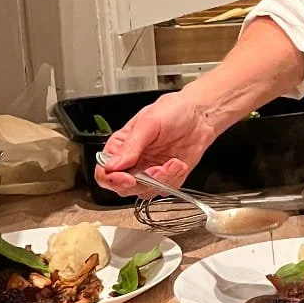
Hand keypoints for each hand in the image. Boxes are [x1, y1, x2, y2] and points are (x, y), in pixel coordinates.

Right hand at [94, 92, 218, 196]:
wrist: (199, 116)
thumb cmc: (172, 111)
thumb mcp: (148, 123)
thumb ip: (130, 146)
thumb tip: (113, 165)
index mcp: (120, 146)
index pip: (104, 171)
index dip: (111, 179)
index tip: (126, 178)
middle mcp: (132, 161)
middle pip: (122, 187)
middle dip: (140, 182)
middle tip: (155, 171)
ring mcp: (149, 171)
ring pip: (145, 191)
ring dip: (160, 180)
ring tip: (172, 162)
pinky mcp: (166, 178)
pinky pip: (164, 189)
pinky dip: (173, 179)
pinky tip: (179, 163)